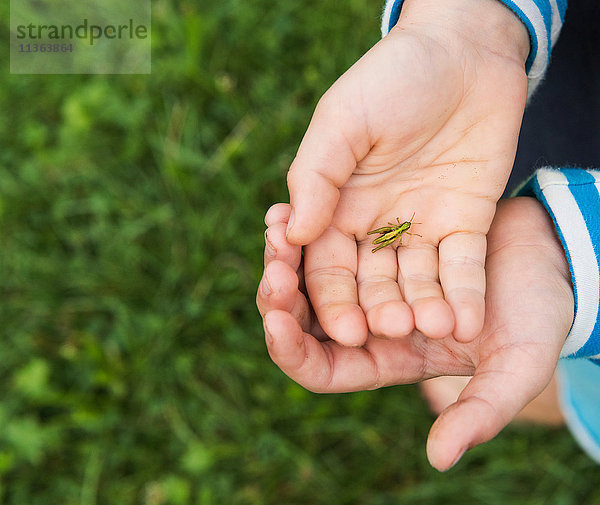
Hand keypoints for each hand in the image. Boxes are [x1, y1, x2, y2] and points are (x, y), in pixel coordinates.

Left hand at [257, 198, 573, 470]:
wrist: (551, 256)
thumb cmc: (537, 315)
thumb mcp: (516, 366)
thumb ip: (483, 412)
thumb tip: (439, 458)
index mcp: (390, 359)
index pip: (325, 369)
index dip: (295, 352)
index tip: (277, 325)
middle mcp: (373, 321)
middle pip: (309, 319)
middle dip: (282, 297)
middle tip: (272, 269)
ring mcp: (374, 277)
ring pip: (315, 274)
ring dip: (290, 254)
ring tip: (275, 225)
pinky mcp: (380, 239)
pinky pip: (337, 235)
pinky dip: (314, 221)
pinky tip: (296, 204)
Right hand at [285, 0, 528, 344]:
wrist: (463, 51)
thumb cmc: (391, 78)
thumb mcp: (342, 120)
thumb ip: (316, 177)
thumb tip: (293, 235)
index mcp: (337, 205)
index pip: (325, 264)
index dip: (329, 298)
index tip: (339, 330)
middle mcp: (376, 224)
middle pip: (369, 282)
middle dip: (374, 310)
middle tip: (381, 333)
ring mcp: (422, 226)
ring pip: (417, 281)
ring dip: (421, 308)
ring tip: (428, 329)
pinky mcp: (466, 222)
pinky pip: (463, 266)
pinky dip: (465, 293)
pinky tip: (465, 321)